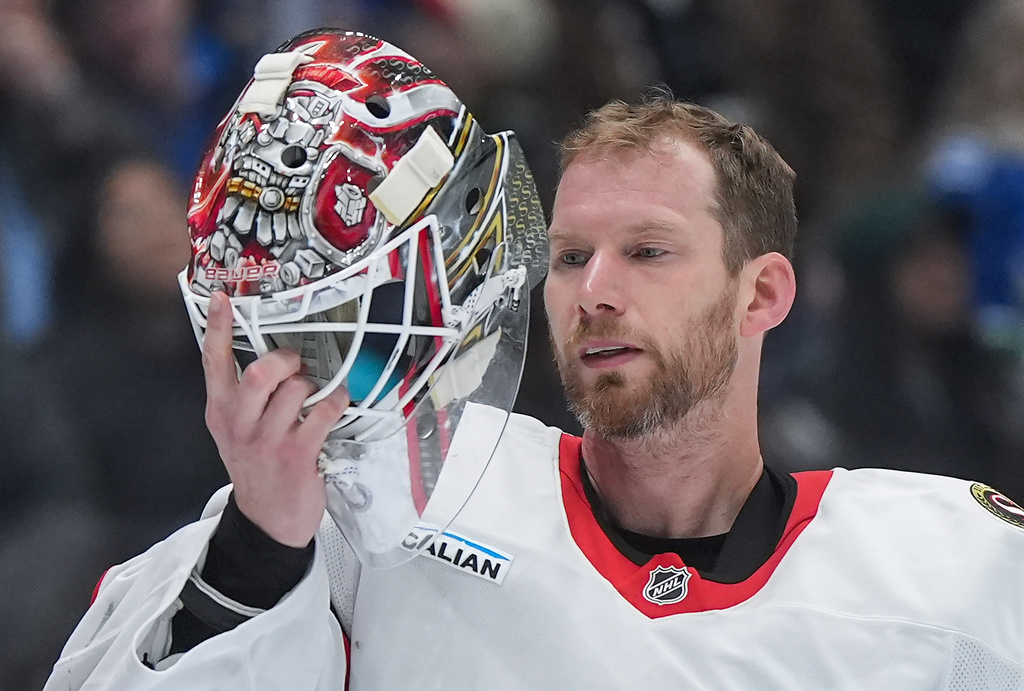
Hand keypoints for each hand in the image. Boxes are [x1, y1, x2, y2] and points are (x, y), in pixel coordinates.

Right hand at [202, 291, 348, 546]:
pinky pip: (323, 412)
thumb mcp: (236, 430)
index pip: (213, 361)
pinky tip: (334, 408)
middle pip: (260, 372)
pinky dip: (335, 403)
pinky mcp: (297, 455)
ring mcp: (268, 441)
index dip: (219, 327)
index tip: (223, 298)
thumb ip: (244, 395)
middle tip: (295, 367)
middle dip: (285, 360)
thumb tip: (273, 355)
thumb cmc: (257, 466)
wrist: (266, 521)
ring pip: (296, 389)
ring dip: (313, 386)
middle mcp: (239, 423)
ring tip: (314, 398)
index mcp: (221, 411)